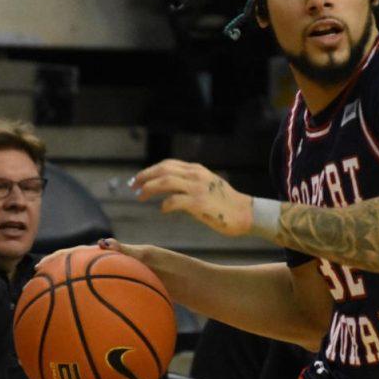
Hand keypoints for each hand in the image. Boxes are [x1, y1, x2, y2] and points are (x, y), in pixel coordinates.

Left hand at [132, 160, 252, 236]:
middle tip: (133, 186)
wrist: (245, 213)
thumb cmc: (226, 204)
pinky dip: (165, 204)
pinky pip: (174, 201)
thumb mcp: (207, 185)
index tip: (138, 179)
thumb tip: (170, 192)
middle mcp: (195, 175)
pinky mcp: (199, 203)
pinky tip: (162, 209)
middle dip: (144, 177)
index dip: (150, 171)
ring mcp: (197, 188)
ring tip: (140, 196)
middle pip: (162, 170)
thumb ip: (190, 184)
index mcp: (196, 170)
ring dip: (149, 188)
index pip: (167, 165)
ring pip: (165, 182)